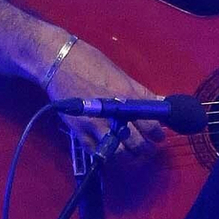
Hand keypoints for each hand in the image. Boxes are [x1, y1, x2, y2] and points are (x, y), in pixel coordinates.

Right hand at [42, 36, 165, 155]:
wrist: (59, 62)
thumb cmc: (91, 62)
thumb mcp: (120, 74)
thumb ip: (141, 93)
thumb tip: (160, 102)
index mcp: (127, 97)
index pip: (151, 125)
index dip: (157, 134)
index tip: (159, 137)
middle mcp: (114, 115)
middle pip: (137, 143)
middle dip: (146, 149)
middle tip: (147, 149)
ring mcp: (96, 126)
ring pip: (119, 153)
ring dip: (128, 156)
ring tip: (132, 154)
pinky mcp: (80, 132)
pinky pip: (97, 152)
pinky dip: (106, 154)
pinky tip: (111, 150)